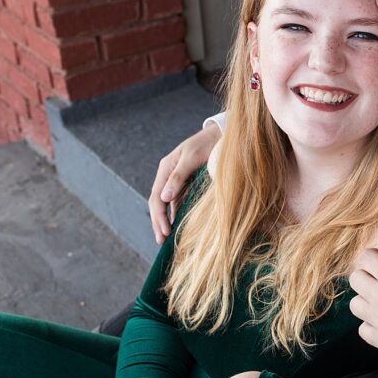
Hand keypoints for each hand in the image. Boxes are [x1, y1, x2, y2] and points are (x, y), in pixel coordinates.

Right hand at [149, 123, 221, 243]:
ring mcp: (177, 181)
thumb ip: (178, 177)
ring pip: (167, 205)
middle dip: (159, 223)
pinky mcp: (188, 184)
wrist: (221, 135)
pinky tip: (178, 226)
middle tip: (162, 242)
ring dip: (166, 221)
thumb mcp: (191, 158)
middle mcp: (168, 176)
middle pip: (158, 204)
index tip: (165, 232)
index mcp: (165, 169)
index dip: (159, 217)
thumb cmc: (207, 144)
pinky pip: (179, 202)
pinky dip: (176, 214)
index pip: (156, 198)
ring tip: (167, 239)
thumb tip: (164, 198)